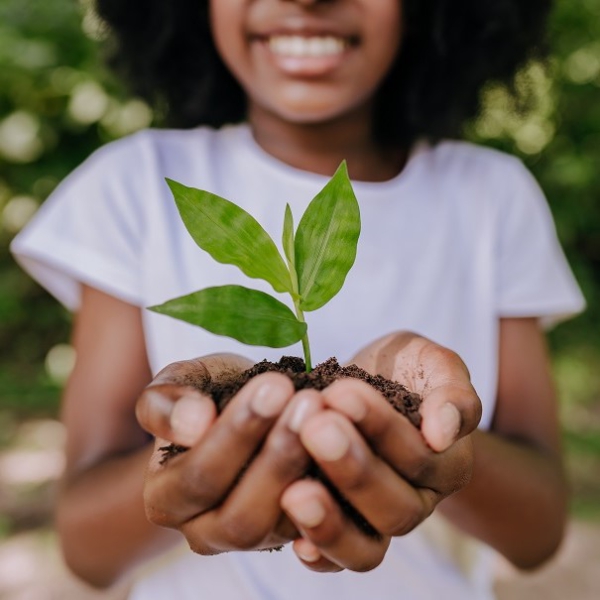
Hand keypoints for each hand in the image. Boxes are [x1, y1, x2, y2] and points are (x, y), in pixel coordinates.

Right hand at [136, 355, 321, 553]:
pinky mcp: (297, 534)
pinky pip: (321, 531)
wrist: (251, 407)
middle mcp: (206, 531)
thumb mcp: (183, 382)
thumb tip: (194, 424)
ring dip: (310, 471)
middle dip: (278, 457)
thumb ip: (168, 401)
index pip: (199, 477)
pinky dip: (338, 493)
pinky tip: (354, 447)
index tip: (275, 386)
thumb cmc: (211, 393)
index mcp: (167, 497)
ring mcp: (256, 538)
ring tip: (330, 419)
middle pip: (240, 517)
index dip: (237, 434)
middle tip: (309, 402)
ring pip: (282, 527)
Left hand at [280, 332, 481, 571]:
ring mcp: (378, 520)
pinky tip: (291, 533)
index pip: (421, 458)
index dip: (381, 428)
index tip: (341, 392)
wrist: (366, 381)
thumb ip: (451, 390)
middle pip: (396, 508)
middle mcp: (417, 500)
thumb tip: (443, 433)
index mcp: (447, 463)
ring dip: (331, 519)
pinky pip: (336, 559)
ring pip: (367, 546)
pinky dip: (317, 552)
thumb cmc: (400, 367)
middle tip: (315, 427)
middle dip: (353, 469)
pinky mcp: (343, 526)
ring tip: (294, 489)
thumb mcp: (429, 361)